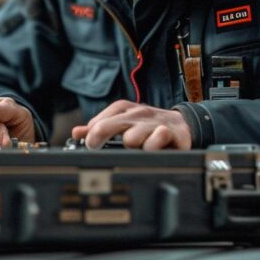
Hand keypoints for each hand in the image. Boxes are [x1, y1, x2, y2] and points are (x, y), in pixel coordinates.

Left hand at [70, 100, 191, 149]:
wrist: (183, 125)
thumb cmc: (148, 126)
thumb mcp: (124, 124)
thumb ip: (100, 129)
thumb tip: (76, 133)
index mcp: (124, 110)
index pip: (100, 120)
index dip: (91, 134)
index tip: (89, 145)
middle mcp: (137, 113)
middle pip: (109, 126)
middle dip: (99, 138)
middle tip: (97, 149)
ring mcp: (153, 122)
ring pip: (131, 137)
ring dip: (130, 145)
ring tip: (135, 149)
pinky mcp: (170, 132)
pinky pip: (156, 140)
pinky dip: (152, 147)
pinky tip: (153, 149)